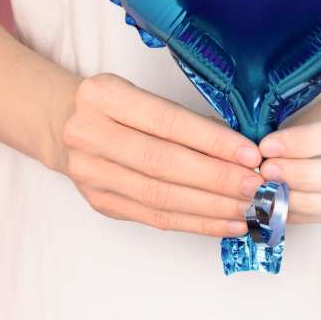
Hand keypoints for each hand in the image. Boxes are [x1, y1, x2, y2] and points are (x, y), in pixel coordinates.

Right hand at [57, 73, 263, 236]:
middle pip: (163, 163)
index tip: (251, 154)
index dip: (212, 141)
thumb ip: (186, 119)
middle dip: (217, 178)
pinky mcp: (101, 203)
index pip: (167, 123)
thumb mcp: (144, 95)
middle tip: (256, 185)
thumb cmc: (120, 107)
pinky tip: (226, 224)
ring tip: (247, 208)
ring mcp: (91, 174)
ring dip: (211, 206)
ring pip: (160, 196)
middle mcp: (90, 135)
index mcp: (104, 96)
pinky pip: (155, 218)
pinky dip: (196, 223)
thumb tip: (242, 149)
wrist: (65, 125)